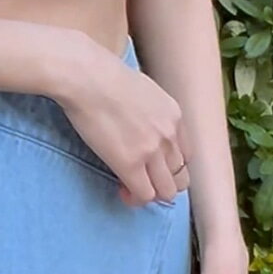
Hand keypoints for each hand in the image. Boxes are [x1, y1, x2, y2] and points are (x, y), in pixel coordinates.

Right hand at [55, 38, 191, 206]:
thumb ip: (149, 111)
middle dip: (163, 183)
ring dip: (151, 193)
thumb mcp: (141, 89)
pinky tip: (121, 190)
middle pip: (180, 176)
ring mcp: (152, 151)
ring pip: (166, 191)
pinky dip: (135, 198)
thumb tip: (138, 124)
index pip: (185, 154)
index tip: (151, 165)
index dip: (169, 166)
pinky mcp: (130, 164)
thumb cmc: (102, 74)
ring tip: (130, 188)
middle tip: (142, 180)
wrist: (87, 76)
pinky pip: (144, 195)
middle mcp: (169, 135)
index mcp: (174, 115)